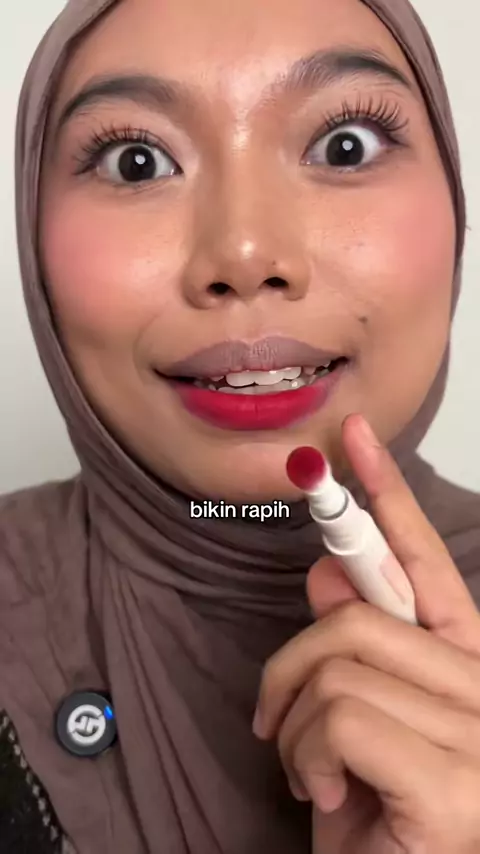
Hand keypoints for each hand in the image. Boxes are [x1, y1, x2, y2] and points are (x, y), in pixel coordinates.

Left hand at [253, 413, 479, 853]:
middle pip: (358, 617)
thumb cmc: (376, 820)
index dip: (388, 498)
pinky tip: (328, 797)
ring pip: (339, 664)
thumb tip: (326, 576)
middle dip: (293, 663)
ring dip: (295, 725)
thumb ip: (353, 649)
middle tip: (276, 718)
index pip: (426, 566)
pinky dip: (307, 756)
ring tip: (310, 773)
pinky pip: (341, 716)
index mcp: (465, 668)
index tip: (353, 439)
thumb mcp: (352, 723)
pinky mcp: (456, 784)